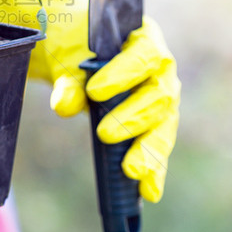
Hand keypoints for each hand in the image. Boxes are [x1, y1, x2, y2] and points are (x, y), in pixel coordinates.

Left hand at [58, 18, 180, 202]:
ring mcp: (163, 97)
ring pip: (165, 124)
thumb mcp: (68, 57)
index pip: (144, 56)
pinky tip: (149, 191)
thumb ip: (68, 80)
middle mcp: (162, 69)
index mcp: (145, 40)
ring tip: (131, 170)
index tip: (95, 92)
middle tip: (104, 134)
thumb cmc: (77, 46)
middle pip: (160, 95)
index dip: (123, 74)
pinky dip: (155, 170)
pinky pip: (159, 146)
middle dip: (133, 117)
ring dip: (149, 149)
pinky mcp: (157, 123)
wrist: (75, 52)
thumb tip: (65, 105)